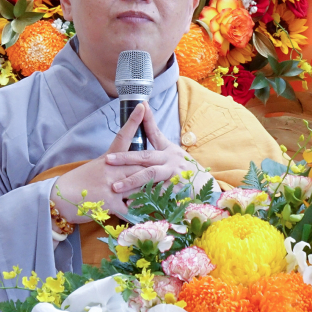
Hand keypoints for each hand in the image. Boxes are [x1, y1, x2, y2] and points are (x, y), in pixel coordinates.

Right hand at [50, 103, 148, 223]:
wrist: (60, 198)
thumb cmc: (77, 183)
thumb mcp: (96, 168)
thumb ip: (113, 166)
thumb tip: (127, 167)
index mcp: (108, 159)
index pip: (123, 136)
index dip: (133, 121)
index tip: (141, 106)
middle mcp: (112, 169)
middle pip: (141, 165)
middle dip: (153, 172)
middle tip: (164, 175)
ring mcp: (112, 185)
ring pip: (140, 186)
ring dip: (146, 194)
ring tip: (154, 198)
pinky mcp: (112, 202)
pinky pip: (131, 208)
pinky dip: (134, 212)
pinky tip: (136, 215)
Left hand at [104, 101, 218, 194]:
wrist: (203, 185)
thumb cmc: (182, 166)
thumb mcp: (170, 149)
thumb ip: (154, 133)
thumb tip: (144, 106)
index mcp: (167, 150)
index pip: (154, 133)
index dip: (145, 122)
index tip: (137, 110)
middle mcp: (170, 160)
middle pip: (146, 157)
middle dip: (125, 158)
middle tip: (108, 161)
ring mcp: (174, 175)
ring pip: (150, 177)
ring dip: (132, 182)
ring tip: (115, 187)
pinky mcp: (176, 191)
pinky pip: (156, 195)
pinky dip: (143, 200)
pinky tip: (129, 204)